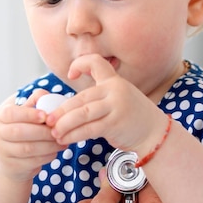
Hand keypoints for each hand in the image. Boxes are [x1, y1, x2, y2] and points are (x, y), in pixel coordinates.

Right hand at [0, 93, 64, 180]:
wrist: (12, 158)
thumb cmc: (26, 130)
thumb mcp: (29, 114)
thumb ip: (37, 102)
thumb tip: (45, 95)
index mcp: (2, 117)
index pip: (12, 113)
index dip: (29, 114)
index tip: (46, 116)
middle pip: (20, 132)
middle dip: (43, 132)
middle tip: (59, 131)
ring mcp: (3, 151)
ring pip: (27, 148)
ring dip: (48, 145)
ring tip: (62, 142)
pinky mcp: (12, 166)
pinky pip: (32, 161)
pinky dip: (47, 156)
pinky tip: (55, 152)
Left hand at [44, 54, 166, 152]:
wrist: (154, 133)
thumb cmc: (132, 117)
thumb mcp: (119, 98)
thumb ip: (99, 97)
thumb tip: (68, 108)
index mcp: (114, 81)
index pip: (96, 62)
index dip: (80, 64)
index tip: (70, 74)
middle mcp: (115, 90)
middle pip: (81, 98)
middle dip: (61, 110)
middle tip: (48, 120)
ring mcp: (116, 106)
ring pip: (82, 114)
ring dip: (65, 124)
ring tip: (54, 133)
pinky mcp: (115, 123)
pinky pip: (89, 129)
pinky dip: (74, 135)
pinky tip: (66, 140)